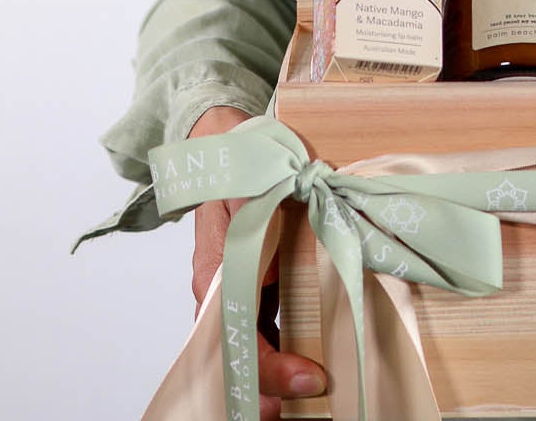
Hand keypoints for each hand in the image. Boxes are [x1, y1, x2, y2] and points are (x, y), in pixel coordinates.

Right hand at [189, 105, 327, 418]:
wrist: (227, 140)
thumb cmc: (242, 162)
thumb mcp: (257, 187)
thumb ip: (275, 219)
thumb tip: (299, 246)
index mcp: (217, 275)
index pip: (241, 339)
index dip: (273, 367)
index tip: (311, 377)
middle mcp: (224, 290)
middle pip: (245, 353)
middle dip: (274, 387)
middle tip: (313, 402)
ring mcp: (242, 287)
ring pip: (257, 342)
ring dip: (283, 369)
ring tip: (318, 392)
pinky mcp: (261, 279)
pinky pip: (272, 319)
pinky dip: (291, 341)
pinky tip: (318, 351)